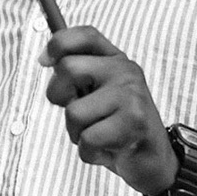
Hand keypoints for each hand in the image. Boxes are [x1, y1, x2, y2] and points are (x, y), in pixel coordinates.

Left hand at [40, 25, 176, 195]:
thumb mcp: (97, 94)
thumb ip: (76, 75)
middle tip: (77, 114)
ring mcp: (131, 95)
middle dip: (59, 97)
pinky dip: (89, 152)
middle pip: (67, 68)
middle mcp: (126, 71)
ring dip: (77, 133)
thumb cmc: (115, 126)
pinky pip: (87, 139)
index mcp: (115, 60)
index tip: (44, 61)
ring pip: (73, 112)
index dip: (58, 43)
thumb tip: (46, 59)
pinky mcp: (134, 122)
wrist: (152, 160)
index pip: (85, 35)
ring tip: (98, 135)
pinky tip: (108, 150)